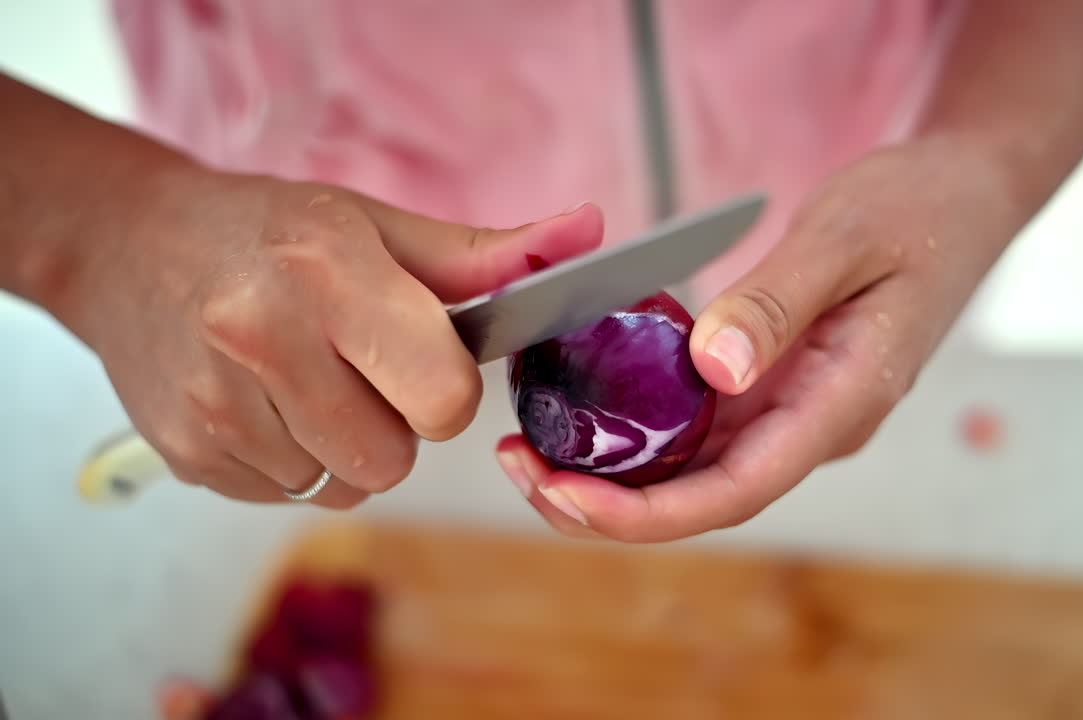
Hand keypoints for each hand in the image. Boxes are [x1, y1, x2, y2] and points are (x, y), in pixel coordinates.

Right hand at [65, 167, 601, 506]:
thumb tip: (588, 238)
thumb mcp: (375, 225)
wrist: (129, 246)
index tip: (422, 359)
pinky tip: (266, 402)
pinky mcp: (189, 456)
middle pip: (393, 458)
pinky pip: (290, 496)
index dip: (447, 389)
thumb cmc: (267, 233)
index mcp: (327, 274)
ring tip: (306, 379)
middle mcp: (261, 338)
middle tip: (356, 367)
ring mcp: (215, 407)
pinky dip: (294, 461)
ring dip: (344, 447)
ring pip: (344, 487)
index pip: (443, 398)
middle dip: (395, 423)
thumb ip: (485, 254)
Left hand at [495, 136, 1021, 540]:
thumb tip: (711, 369)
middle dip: (608, 504)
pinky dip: (637, 430)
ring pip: (696, 471)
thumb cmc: (917, 212)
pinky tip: (583, 410)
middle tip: (519, 469)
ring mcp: (794, 409)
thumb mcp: (846, 239)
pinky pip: (700, 427)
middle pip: (703, 496)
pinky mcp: (774, 385)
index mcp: (842, 403)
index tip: (567, 498)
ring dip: (614, 476)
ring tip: (530, 451)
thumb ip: (778, 304)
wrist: (962, 198)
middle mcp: (814, 424)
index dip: (648, 513)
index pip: (738, 489)